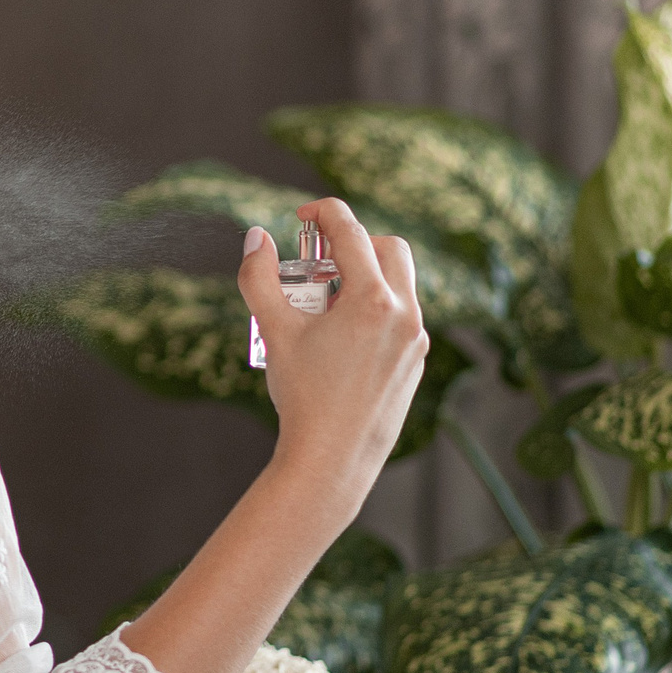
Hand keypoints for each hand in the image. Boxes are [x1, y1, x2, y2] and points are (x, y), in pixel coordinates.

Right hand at [238, 199, 428, 498]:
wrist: (332, 459)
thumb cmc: (302, 396)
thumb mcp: (274, 331)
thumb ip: (259, 278)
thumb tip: (256, 237)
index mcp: (371, 299)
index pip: (351, 231)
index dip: (323, 212)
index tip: (301, 216)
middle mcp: (403, 313)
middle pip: (388, 248)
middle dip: (354, 243)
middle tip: (317, 262)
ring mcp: (415, 338)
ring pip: (399, 283)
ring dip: (366, 277)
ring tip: (325, 304)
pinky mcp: (415, 361)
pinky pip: (401, 316)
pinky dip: (376, 309)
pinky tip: (341, 337)